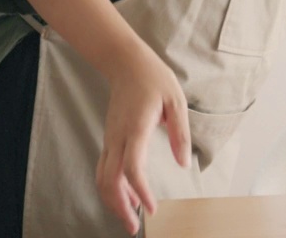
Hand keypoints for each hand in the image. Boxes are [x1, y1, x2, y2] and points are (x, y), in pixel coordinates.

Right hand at [97, 42, 190, 234]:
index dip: (140, 191)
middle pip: (109, 180)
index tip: (151, 209)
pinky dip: (112, 187)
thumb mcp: (176, 101)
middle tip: (135, 227)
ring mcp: (110, 138)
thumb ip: (180, 133)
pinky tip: (128, 195)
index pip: (132, 167)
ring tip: (131, 217)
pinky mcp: (110, 138)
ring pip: (102, 177)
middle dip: (119, 207)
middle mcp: (117, 137)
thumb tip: (183, 163)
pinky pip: (105, 168)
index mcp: (135, 128)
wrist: (126, 63)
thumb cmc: (154, 79)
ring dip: (113, 200)